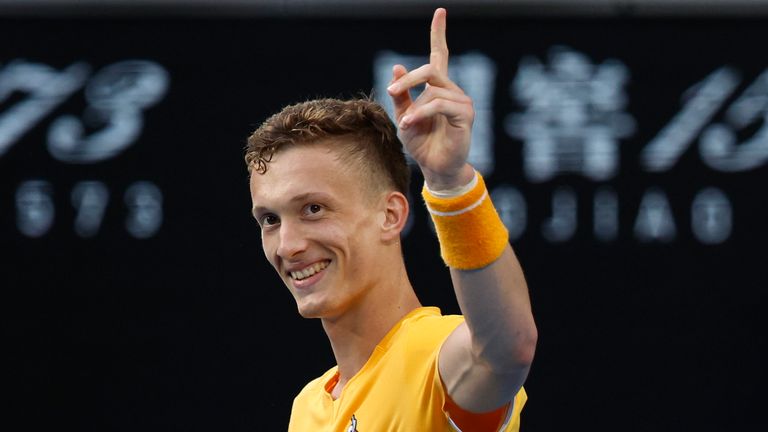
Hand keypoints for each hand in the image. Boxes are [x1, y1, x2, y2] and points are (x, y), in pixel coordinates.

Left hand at [386, 8, 475, 190]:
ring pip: (433, 90)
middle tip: (392, 90)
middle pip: (430, 70)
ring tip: (405, 124)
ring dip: (414, 106)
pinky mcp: (465, 115)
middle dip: (408, 79)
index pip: (441, 55)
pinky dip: (423, 113)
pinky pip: (440, 104)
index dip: (439, 34)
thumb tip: (397, 67)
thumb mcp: (404, 117)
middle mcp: (453, 91)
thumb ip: (401, 95)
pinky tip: (411, 124)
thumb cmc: (422, 144)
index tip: (440, 11)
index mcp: (438, 89)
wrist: (436, 169)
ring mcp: (461, 101)